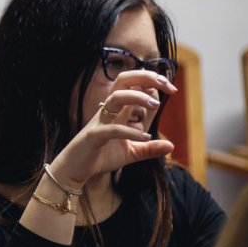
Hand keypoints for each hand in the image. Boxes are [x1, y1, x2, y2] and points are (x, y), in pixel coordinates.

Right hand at [47, 70, 176, 187]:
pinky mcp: (94, 136)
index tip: (171, 89)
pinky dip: (129, 132)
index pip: (135, 85)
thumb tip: (171, 145)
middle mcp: (110, 110)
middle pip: (124, 80)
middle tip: (168, 86)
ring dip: (137, 97)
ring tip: (155, 105)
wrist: (76, 169)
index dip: (154, 82)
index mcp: (119, 109)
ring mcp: (101, 121)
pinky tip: (145, 137)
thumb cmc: (101, 156)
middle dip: (147, 77)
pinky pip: (112, 129)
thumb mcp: (131, 152)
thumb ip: (149, 148)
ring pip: (116, 97)